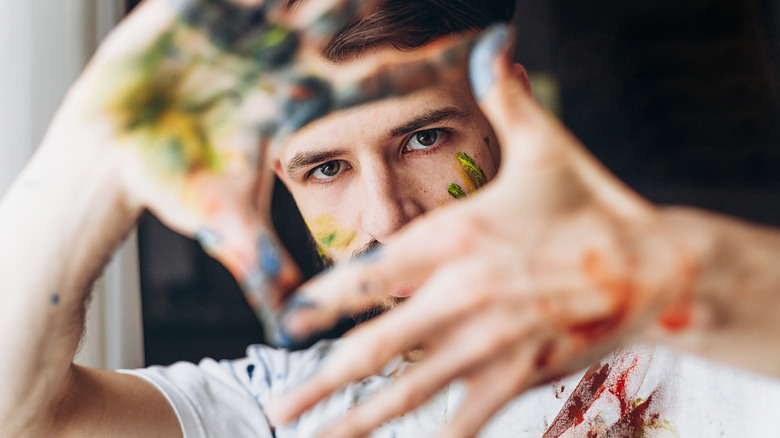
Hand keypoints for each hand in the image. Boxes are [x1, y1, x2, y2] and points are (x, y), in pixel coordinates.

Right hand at [48, 0, 474, 342]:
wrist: (109, 158)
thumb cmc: (172, 186)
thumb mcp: (228, 227)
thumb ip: (265, 267)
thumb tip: (296, 327)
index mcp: (297, 105)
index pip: (369, 83)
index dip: (414, 66)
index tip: (463, 50)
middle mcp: (277, 65)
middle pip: (340, 26)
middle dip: (371, 7)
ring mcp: (237, 37)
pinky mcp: (189, 15)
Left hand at [269, 25, 691, 436]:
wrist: (658, 264)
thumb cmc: (593, 205)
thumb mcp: (545, 146)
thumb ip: (508, 98)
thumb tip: (497, 46)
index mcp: (457, 238)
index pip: (370, 273)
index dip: (324, 300)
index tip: (289, 323)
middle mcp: (463, 295)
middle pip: (376, 348)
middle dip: (323, 382)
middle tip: (282, 407)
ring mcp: (491, 341)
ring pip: (412, 390)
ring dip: (362, 422)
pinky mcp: (522, 374)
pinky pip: (468, 414)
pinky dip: (438, 435)